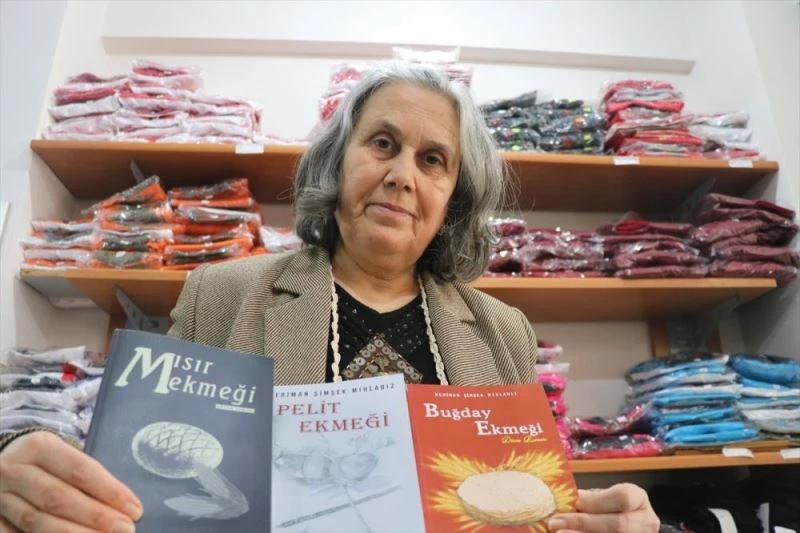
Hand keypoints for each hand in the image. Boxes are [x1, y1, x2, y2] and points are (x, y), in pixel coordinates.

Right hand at [0, 431, 142, 531]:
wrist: (6, 467)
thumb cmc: (46, 465)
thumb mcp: (64, 458)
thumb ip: (88, 479)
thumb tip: (124, 508)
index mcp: (39, 446)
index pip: (80, 470)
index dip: (109, 491)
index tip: (135, 510)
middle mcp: (14, 469)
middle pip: (59, 497)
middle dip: (95, 516)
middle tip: (125, 529)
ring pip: (37, 521)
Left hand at [548, 483, 659, 532]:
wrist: (631, 527)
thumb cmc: (612, 508)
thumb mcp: (605, 497)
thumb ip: (589, 499)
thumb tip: (562, 499)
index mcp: (638, 500)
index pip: (623, 497)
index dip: (598, 501)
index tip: (576, 503)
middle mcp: (645, 522)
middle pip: (618, 525)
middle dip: (584, 523)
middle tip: (555, 522)